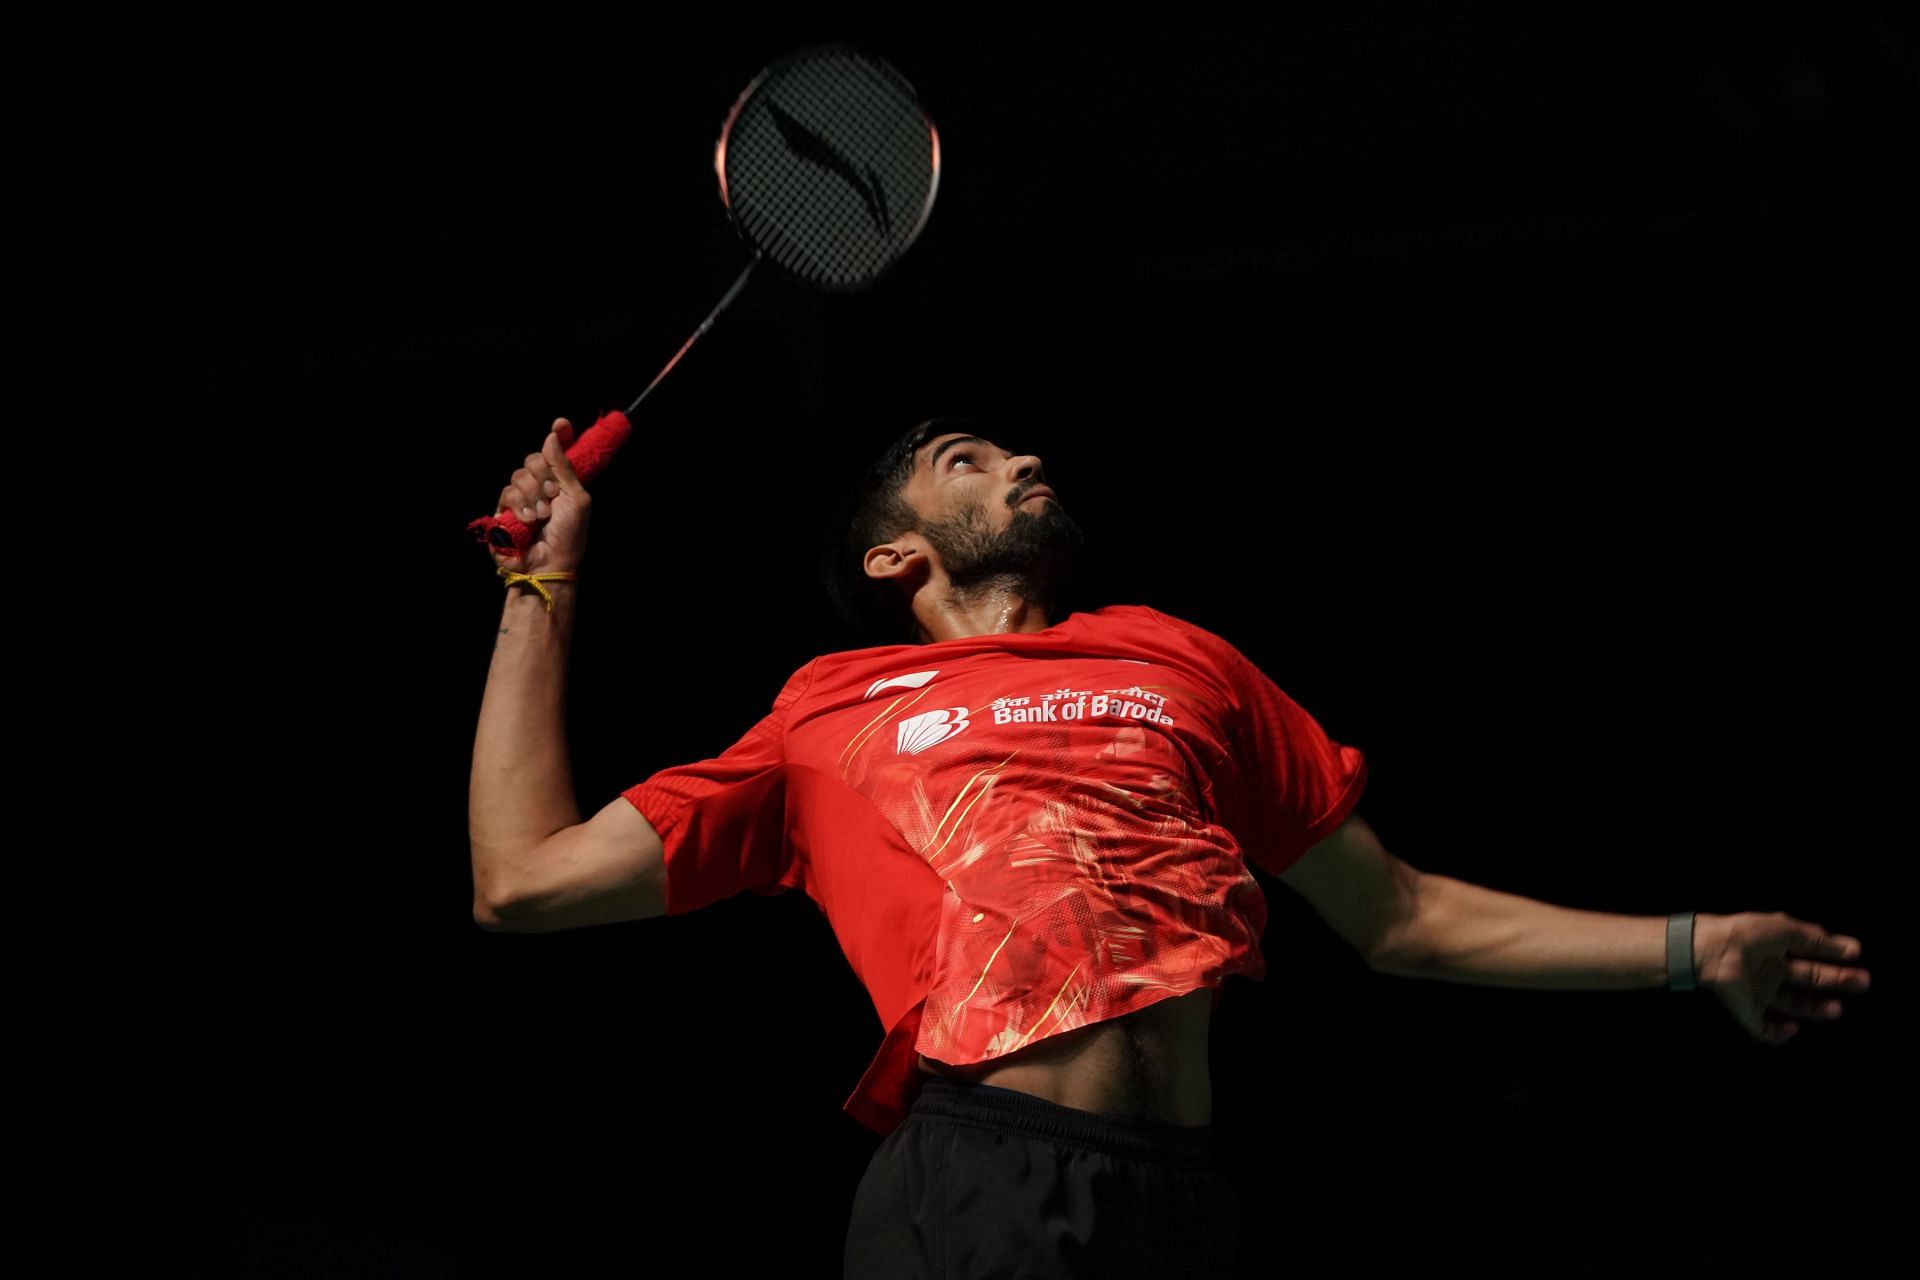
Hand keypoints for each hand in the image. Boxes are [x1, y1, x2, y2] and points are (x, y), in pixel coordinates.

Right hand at [491, 418, 591, 576]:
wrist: (550, 562)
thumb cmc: (569, 535)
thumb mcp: (576, 498)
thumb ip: (564, 467)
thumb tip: (553, 434)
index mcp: (560, 482)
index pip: (555, 451)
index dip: (559, 435)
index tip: (561, 424)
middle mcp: (539, 486)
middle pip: (533, 459)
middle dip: (544, 476)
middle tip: (552, 495)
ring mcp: (520, 497)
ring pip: (519, 475)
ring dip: (533, 495)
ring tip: (542, 515)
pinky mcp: (503, 510)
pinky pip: (507, 492)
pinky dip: (520, 504)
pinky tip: (529, 519)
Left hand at [1694, 912, 1869, 1045]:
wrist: (1714, 949)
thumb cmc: (1749, 934)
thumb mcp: (1788, 931)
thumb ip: (1818, 940)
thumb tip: (1853, 948)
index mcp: (1777, 949)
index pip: (1811, 956)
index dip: (1834, 959)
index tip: (1856, 957)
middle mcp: (1770, 970)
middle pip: (1809, 979)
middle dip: (1837, 981)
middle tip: (1863, 982)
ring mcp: (1759, 991)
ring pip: (1793, 1005)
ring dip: (1817, 1009)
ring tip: (1837, 1008)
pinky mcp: (1747, 1010)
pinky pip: (1764, 1029)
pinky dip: (1779, 1033)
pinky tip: (1793, 1026)